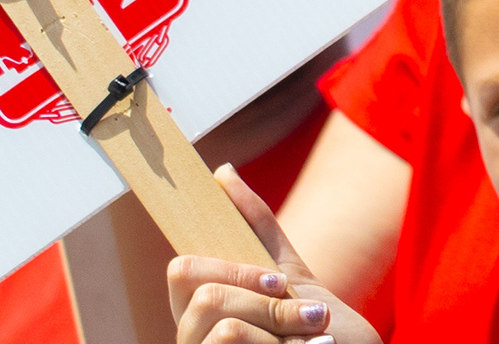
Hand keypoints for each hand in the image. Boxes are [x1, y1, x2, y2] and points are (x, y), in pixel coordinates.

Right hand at [170, 169, 377, 343]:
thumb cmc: (308, 322)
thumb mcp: (286, 270)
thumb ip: (256, 226)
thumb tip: (223, 171)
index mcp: (197, 311)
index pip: (183, 271)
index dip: (234, 271)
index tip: (278, 279)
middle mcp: (191, 338)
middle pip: (208, 298)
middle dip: (267, 301)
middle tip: (310, 311)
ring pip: (226, 330)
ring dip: (283, 325)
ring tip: (315, 332)